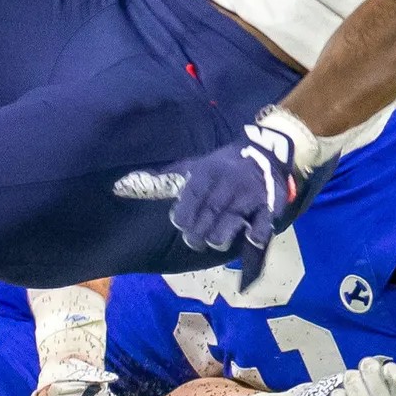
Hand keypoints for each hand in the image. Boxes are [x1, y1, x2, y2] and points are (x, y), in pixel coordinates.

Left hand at [114, 111, 319, 287]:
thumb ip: (167, 177)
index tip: (179, 224)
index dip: (184, 213)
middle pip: (210, 212)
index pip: (193, 194)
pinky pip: (263, 222)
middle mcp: (228, 183)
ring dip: (220, 236)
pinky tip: (250, 240)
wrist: (265, 153)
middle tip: (192, 241)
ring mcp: (249, 194)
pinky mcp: (269, 204)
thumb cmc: (223, 165)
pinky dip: (257, 233)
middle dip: (199, 231)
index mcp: (208, 172)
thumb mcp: (196, 165)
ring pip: (232, 219)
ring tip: (214, 242)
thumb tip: (126, 182)